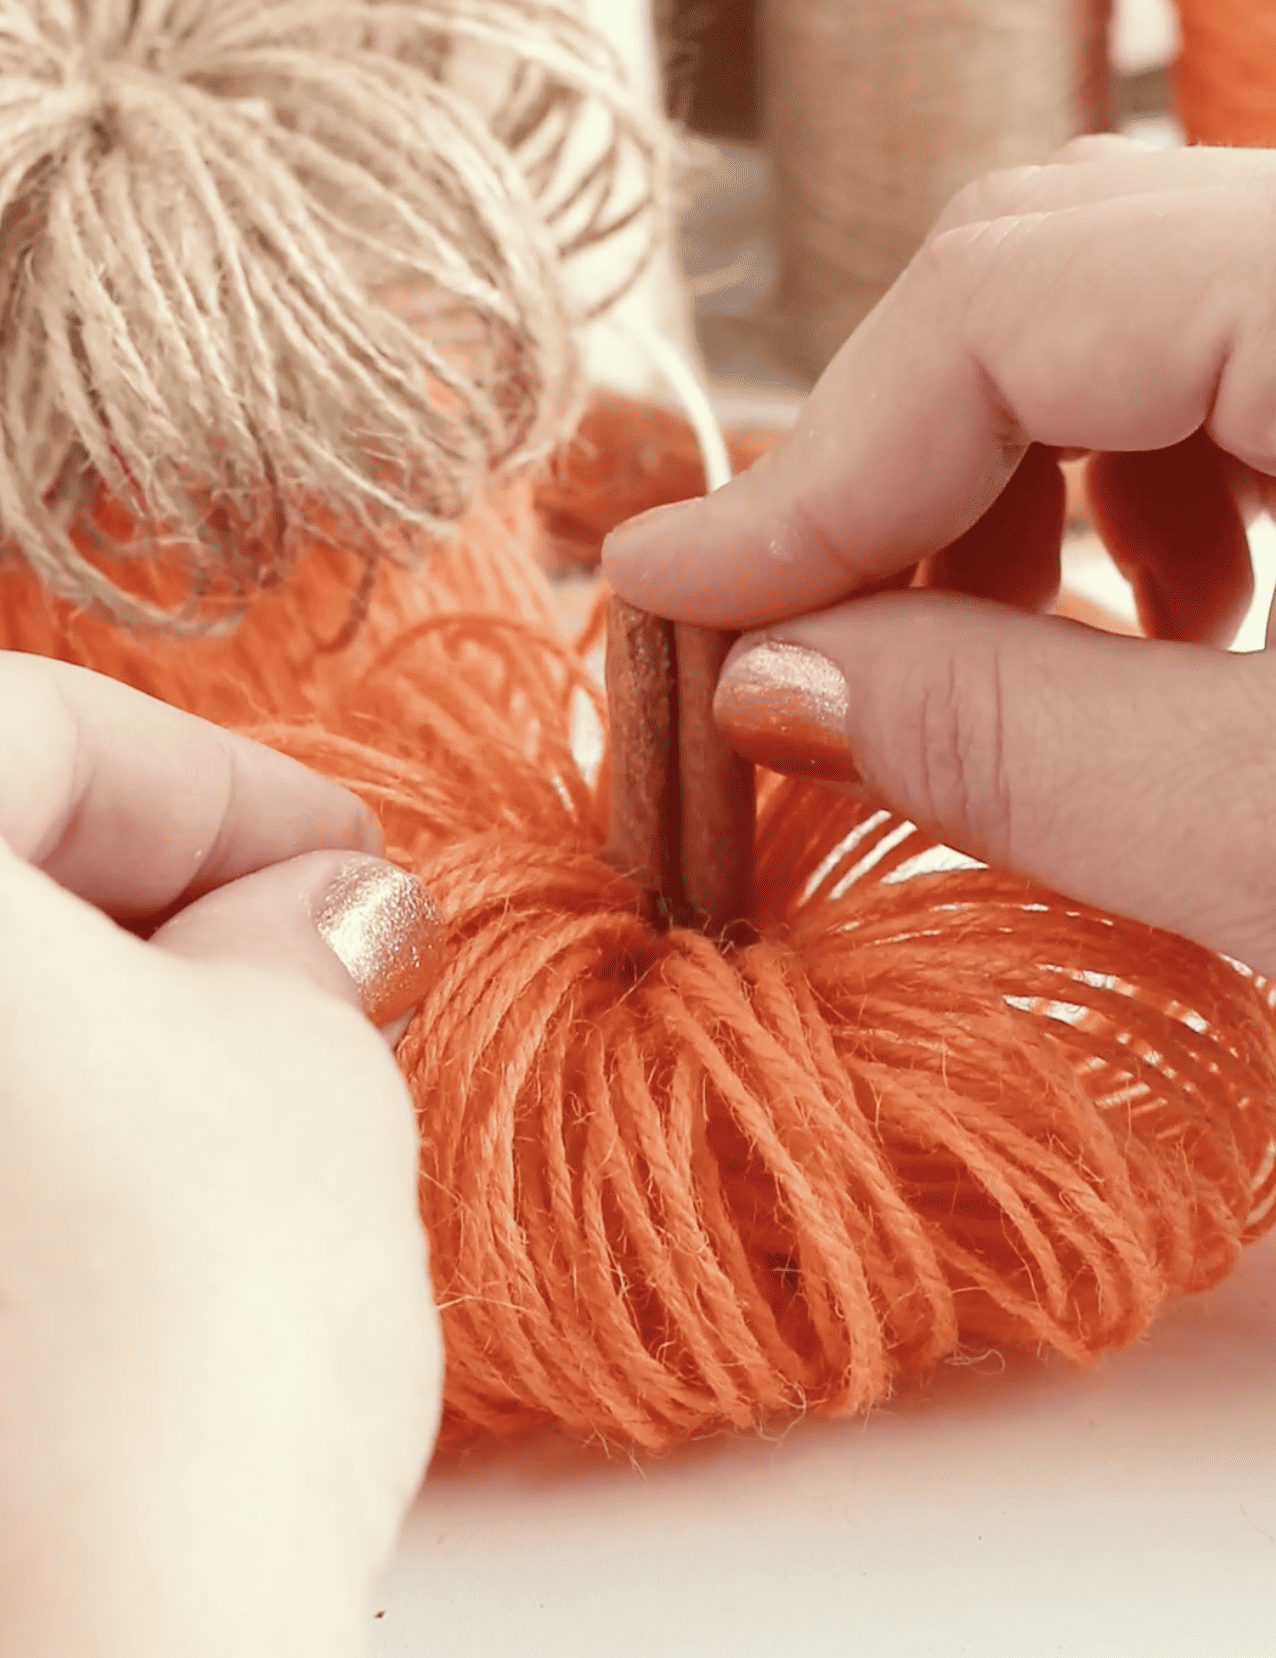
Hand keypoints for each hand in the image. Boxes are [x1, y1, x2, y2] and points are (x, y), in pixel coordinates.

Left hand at [0, 655, 442, 1657]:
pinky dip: (25, 1136)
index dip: (225, 785)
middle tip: (317, 963)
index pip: (37, 729)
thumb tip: (317, 914)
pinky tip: (141, 1186)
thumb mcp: (302, 1067)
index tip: (349, 862)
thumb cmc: (183, 1335)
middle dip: (159, 902)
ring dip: (99, 1022)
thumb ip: (302, 942)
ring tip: (249, 1082)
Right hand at [603, 137, 1275, 977]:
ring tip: (1018, 647)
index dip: (811, 466)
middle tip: (814, 643)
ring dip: (1017, 469)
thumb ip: (1025, 745)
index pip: (1007, 296)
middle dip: (894, 467)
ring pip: (1139, 290)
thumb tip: (768, 680)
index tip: (679, 602)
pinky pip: (1236, 333)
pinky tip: (1174, 614)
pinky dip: (1145, 468)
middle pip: (1052, 260)